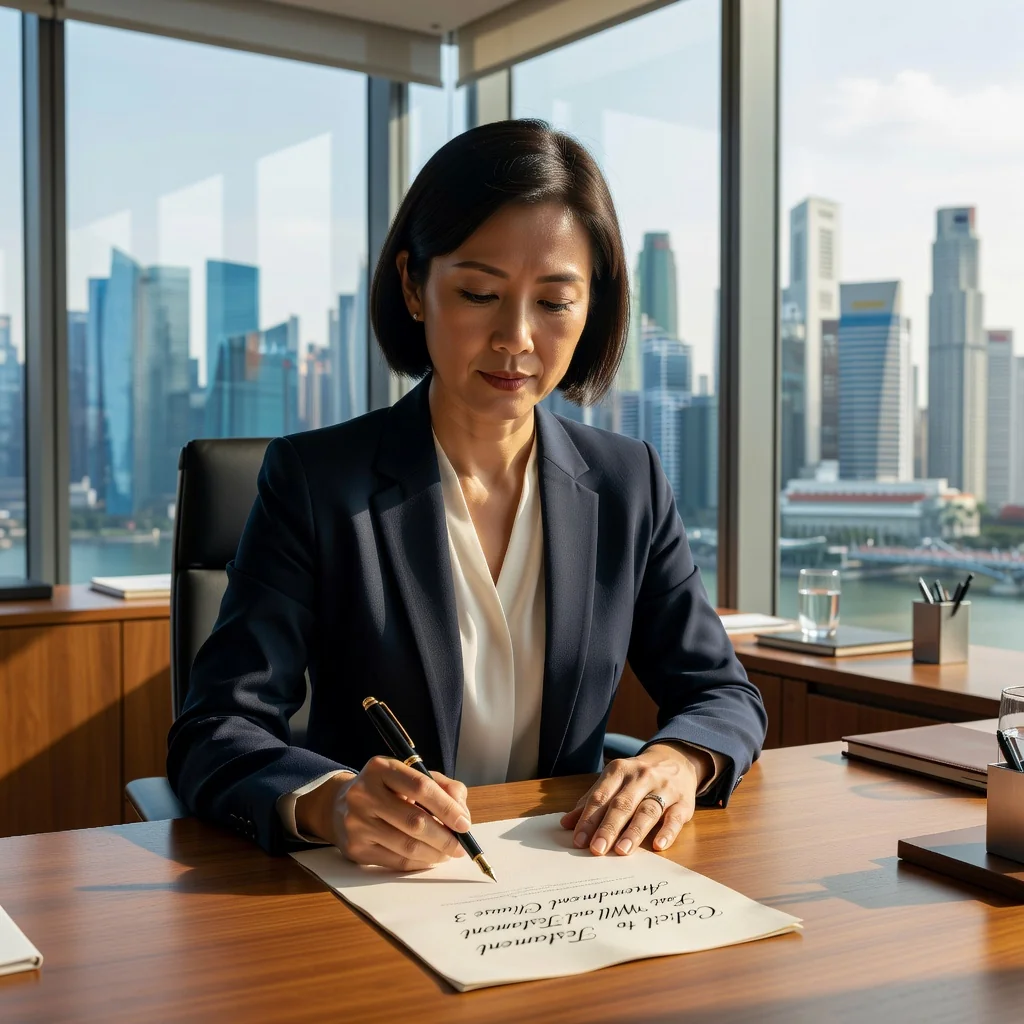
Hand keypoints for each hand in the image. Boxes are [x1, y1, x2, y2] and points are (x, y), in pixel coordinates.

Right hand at [295, 757, 471, 871]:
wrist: (340, 805)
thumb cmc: (387, 790)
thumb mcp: (412, 776)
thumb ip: (444, 788)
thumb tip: (463, 815)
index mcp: (381, 768)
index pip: (420, 787)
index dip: (446, 807)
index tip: (464, 824)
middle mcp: (364, 793)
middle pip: (414, 821)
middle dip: (444, 837)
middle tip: (461, 846)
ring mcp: (356, 822)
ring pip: (406, 845)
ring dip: (435, 853)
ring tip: (448, 853)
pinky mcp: (355, 848)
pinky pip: (395, 861)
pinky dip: (419, 863)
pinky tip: (430, 858)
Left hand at [560, 743, 710, 855]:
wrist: (677, 760)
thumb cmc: (638, 777)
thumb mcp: (614, 781)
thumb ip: (592, 801)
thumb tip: (566, 823)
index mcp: (619, 770)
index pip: (601, 796)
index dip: (588, 818)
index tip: (578, 840)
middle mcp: (641, 777)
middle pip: (622, 804)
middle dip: (608, 827)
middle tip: (596, 849)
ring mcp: (664, 788)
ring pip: (647, 810)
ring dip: (633, 831)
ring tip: (621, 851)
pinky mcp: (683, 802)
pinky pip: (674, 817)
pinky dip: (667, 832)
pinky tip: (658, 846)